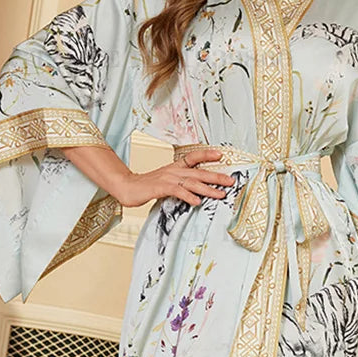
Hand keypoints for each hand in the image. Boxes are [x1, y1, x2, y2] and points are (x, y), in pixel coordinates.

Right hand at [112, 148, 234, 207]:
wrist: (126, 187)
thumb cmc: (148, 186)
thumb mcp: (168, 182)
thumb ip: (183, 184)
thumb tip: (199, 191)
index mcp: (176, 167)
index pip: (193, 157)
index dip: (207, 154)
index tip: (221, 154)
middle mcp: (174, 171)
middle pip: (199, 172)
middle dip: (217, 176)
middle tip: (231, 181)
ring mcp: (167, 179)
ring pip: (192, 182)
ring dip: (208, 189)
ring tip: (220, 194)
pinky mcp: (160, 188)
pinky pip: (177, 191)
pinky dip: (188, 196)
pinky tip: (197, 202)